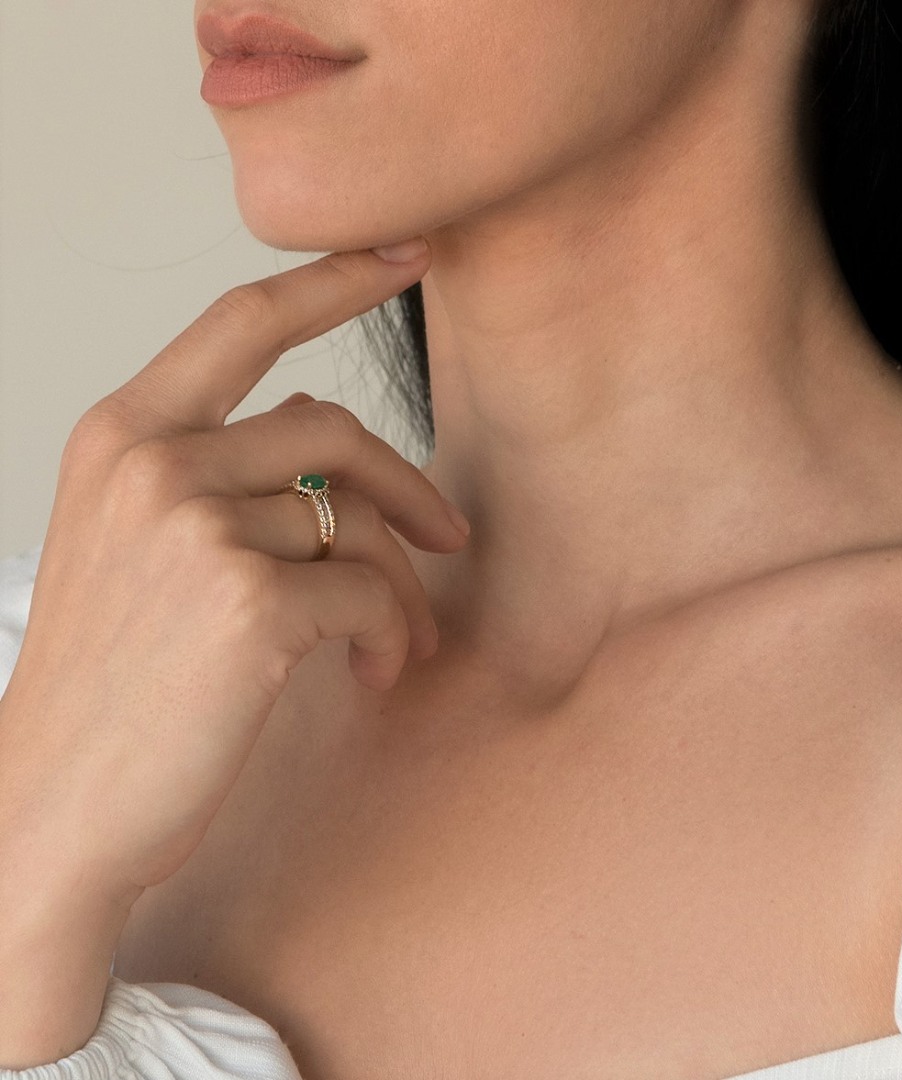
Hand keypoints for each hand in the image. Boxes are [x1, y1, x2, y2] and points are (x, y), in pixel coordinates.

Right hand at [0, 244, 467, 900]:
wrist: (57, 807)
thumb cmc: (114, 682)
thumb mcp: (140, 550)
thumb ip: (220, 476)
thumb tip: (327, 442)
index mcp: (121, 434)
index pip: (243, 319)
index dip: (334, 278)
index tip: (408, 250)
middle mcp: (152, 461)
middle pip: (332, 428)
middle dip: (407, 486)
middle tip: (451, 537)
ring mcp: (197, 526)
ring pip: (359, 523)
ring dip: (400, 585)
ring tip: (401, 639)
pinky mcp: (248, 600)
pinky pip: (371, 592)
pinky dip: (392, 632)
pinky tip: (376, 671)